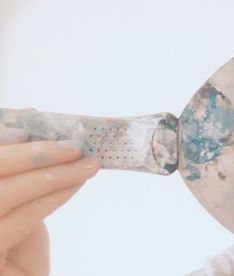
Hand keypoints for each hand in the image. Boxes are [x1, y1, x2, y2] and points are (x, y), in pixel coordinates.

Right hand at [0, 126, 99, 275]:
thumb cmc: (14, 253)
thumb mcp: (15, 210)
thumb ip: (20, 178)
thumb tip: (35, 130)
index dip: (0, 138)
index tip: (32, 120)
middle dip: (32, 154)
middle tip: (73, 145)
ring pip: (3, 194)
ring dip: (50, 174)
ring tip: (85, 165)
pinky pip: (18, 221)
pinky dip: (49, 198)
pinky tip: (75, 185)